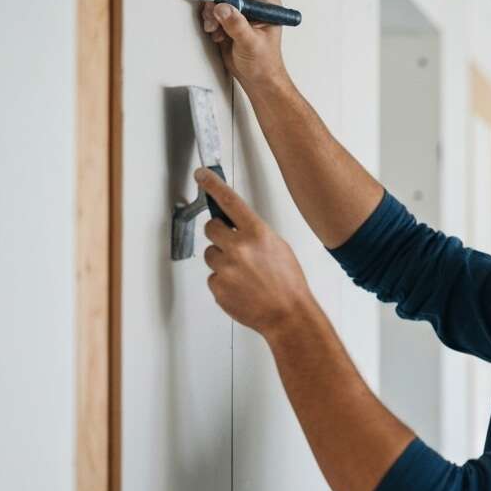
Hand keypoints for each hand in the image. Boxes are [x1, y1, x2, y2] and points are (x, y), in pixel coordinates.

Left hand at [196, 168, 313, 337]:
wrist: (288, 314)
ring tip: (244, 275)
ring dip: (222, 261)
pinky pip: (213, 277)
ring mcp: (225, 268)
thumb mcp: (278, 247)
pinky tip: (241, 288)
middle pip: (211, 228)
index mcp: (257, 234)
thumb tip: (238, 228)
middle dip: (219, 234)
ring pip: (211, 255)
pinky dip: (224, 282)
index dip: (213, 185)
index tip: (201, 175)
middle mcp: (239, 248)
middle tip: (233, 247)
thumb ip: (255, 235)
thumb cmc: (288, 283)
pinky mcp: (217, 287)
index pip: (230, 201)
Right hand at [202, 0, 289, 89]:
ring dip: (212, 14)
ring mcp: (241, 12)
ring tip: (215, 30)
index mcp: (268, 5)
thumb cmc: (264, 63)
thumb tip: (223, 8)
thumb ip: (237, 25)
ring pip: (219, 1)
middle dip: (218, 2)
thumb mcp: (251, 43)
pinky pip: (214, 13)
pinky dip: (211, 22)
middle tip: (212, 16)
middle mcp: (254, 5)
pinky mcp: (229, 21)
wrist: (257, 79)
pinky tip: (218, 36)